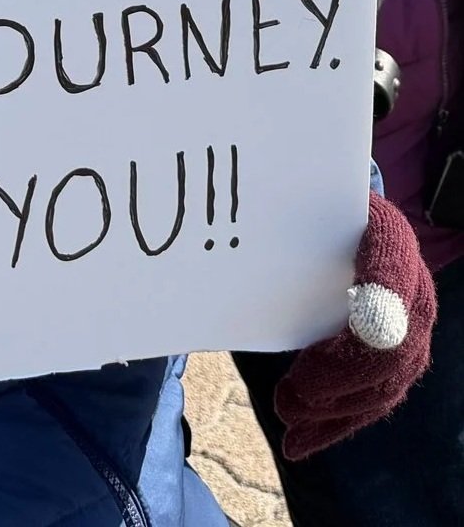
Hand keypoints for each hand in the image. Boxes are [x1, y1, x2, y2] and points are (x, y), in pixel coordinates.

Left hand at [275, 192, 435, 459]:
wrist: (335, 219)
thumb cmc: (304, 207)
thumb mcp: (292, 197)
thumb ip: (275, 207)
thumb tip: (229, 219)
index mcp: (387, 238)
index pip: (392, 275)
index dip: (379, 306)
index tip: (353, 331)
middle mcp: (410, 286)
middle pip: (393, 347)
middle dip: (341, 379)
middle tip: (291, 397)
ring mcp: (409, 327)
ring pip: (386, 383)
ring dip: (336, 410)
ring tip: (288, 418)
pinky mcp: (393, 357)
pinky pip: (373, 399)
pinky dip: (336, 425)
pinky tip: (299, 443)